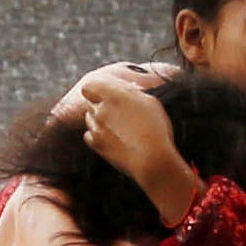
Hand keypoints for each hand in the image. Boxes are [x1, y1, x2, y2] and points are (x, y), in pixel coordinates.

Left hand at [78, 72, 205, 227]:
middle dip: (100, 104)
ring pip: (90, 118)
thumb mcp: (150, 102)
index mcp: (113, 96)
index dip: (95, 89)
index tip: (106, 93)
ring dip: (100, 119)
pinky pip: (89, 135)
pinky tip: (112, 138)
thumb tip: (127, 90)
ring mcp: (96, 128)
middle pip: (91, 102)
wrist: (151, 159)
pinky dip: (97, 135)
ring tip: (119, 126)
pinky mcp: (97, 145)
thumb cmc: (155, 129)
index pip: (89, 87)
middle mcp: (100, 110)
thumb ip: (133, 93)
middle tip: (118, 111)